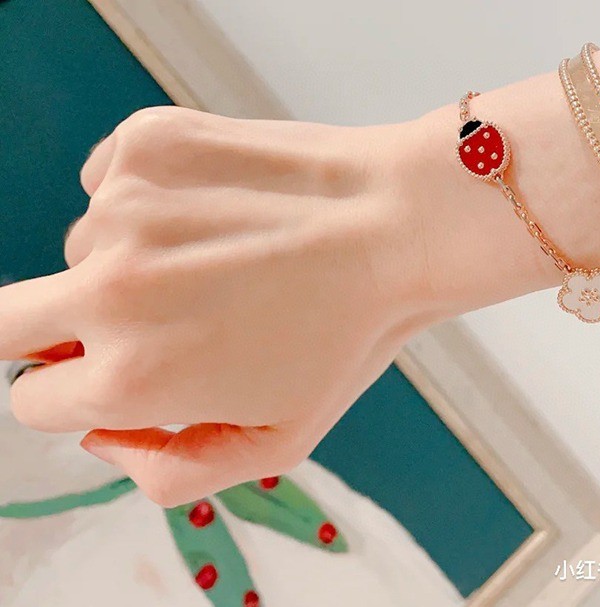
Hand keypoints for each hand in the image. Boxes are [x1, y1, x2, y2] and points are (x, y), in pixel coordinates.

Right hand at [1, 106, 439, 506]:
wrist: (400, 225)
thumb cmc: (346, 338)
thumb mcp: (276, 444)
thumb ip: (170, 471)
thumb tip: (100, 436)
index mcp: (131, 378)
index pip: (34, 400)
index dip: (78, 395)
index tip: (120, 375)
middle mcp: (108, 288)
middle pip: (7, 324)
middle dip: (51, 336)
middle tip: (131, 321)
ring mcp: (121, 205)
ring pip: (83, 250)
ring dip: (130, 261)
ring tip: (221, 257)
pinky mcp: (145, 142)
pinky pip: (107, 180)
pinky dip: (145, 199)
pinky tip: (215, 209)